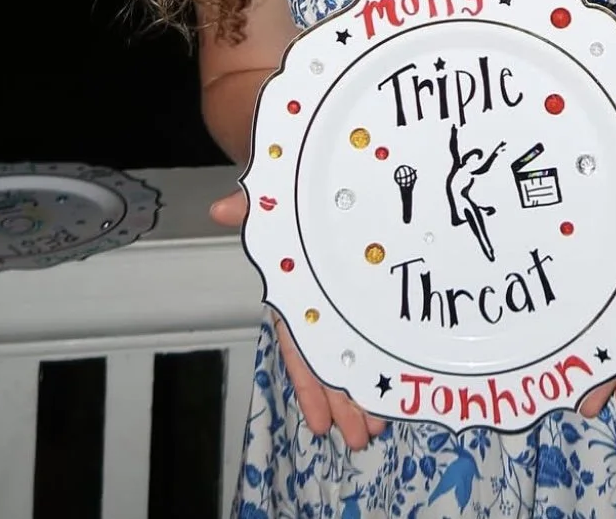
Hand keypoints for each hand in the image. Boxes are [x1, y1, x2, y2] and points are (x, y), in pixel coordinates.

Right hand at [209, 189, 387, 449]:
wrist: (313, 174)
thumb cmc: (292, 195)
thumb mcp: (274, 203)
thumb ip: (253, 209)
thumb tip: (221, 209)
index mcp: (296, 289)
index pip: (299, 346)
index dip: (308, 385)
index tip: (319, 423)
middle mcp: (317, 302)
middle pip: (329, 361)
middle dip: (342, 402)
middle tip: (362, 440)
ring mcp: (341, 298)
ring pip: (351, 353)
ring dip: (363, 392)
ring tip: (380, 428)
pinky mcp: (365, 289)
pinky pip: (368, 330)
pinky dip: (377, 361)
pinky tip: (393, 388)